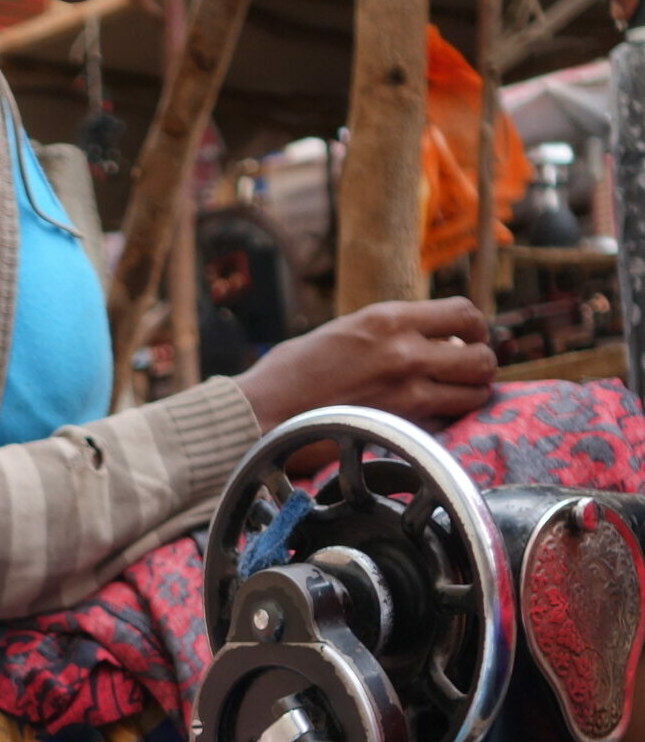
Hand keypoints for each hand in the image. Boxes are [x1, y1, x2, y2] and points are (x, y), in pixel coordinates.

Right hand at [235, 298, 496, 435]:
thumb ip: (386, 331)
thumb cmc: (288, 374)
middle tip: (463, 374)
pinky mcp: (397, 429)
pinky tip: (422, 420)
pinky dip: (441, 422)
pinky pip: (444, 423)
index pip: (464, 312)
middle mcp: (405, 353)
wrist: (260, 415)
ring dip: (468, 396)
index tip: (468, 338)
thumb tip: (419, 336)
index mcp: (388, 319)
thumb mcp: (342, 331)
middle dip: (478, 365)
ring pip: (473, 394)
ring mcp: (405, 394)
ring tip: (449, 398)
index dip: (475, 327)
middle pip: (480, 357)